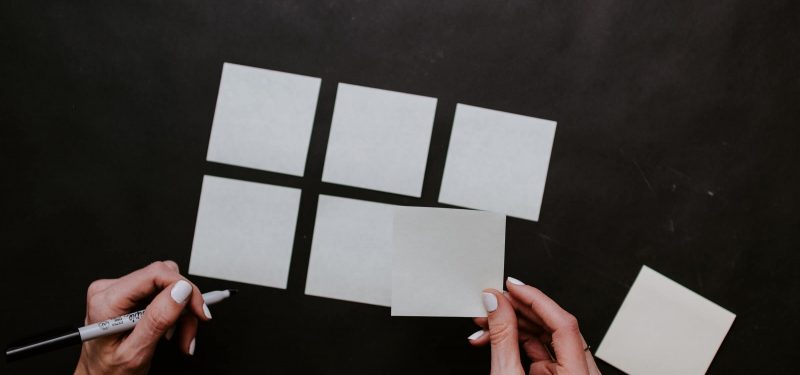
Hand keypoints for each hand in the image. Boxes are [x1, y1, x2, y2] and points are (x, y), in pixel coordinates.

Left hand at [74, 261, 210, 374]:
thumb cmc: (109, 372)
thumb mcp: (135, 353)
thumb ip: (157, 320)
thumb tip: (180, 290)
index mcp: (107, 301)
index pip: (155, 273)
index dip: (185, 288)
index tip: (199, 309)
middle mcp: (110, 289)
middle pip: (164, 279)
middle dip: (184, 306)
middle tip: (189, 330)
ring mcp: (118, 290)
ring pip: (168, 287)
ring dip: (181, 314)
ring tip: (180, 338)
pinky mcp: (128, 294)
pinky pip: (162, 293)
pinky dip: (173, 314)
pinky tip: (170, 332)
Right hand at [469, 277, 600, 374]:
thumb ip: (503, 339)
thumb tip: (496, 305)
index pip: (563, 323)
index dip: (536, 299)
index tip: (513, 286)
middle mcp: (579, 374)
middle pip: (555, 328)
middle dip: (519, 311)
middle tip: (494, 301)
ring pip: (547, 338)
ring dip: (514, 327)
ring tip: (486, 322)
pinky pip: (542, 352)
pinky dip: (518, 342)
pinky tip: (495, 337)